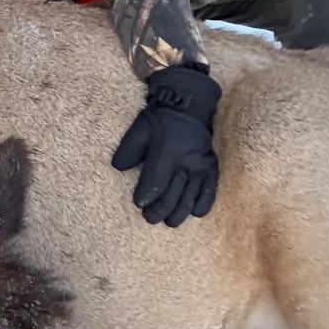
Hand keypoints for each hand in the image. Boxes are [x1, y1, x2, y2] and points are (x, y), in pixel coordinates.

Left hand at [110, 64, 221, 227]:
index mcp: (167, 148)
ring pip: (191, 193)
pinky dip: (204, 202)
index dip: (147, 193)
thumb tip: (117, 168)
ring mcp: (201, 164)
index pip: (156, 178)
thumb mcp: (139, 128)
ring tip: (170, 222)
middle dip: (161, 208)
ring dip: (180, 211)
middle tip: (150, 219)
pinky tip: (196, 213)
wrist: (188, 106)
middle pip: (173, 191)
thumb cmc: (159, 119)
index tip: (139, 204)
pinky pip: (211, 187)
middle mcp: (186, 159)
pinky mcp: (211, 166)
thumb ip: (128, 149)